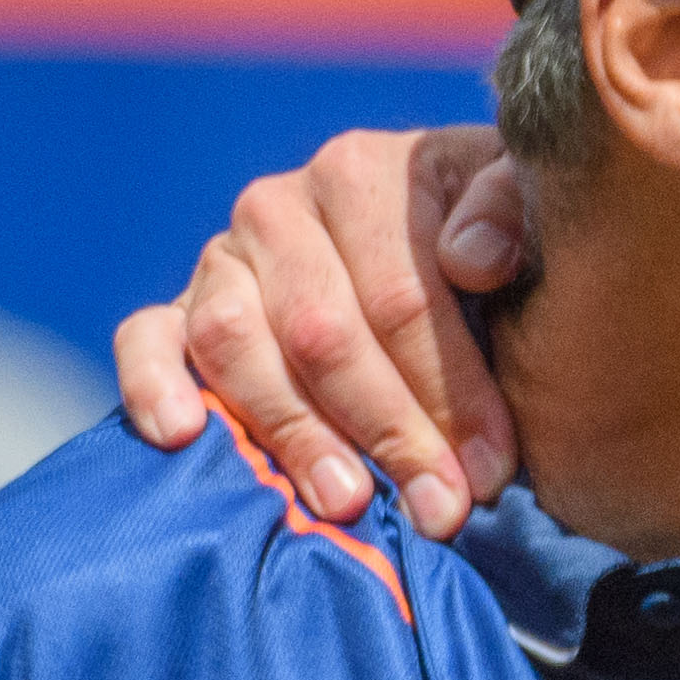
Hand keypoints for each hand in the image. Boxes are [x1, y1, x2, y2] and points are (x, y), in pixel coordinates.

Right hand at [111, 126, 526, 535]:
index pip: (402, 296)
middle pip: (323, 331)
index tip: (490, 467)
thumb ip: (512, 214)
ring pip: (238, 344)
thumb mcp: (532, 212)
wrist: (448, 245)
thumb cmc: (499, 246)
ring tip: (346, 501)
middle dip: (388, 431)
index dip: (450, 388)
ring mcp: (222, 256)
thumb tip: (471, 261)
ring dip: (292, 431)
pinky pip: (147, 338)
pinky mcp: (179, 306)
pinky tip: (184, 435)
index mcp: (363, 170)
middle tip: (437, 509)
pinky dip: (153, 384)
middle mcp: (280, 206)